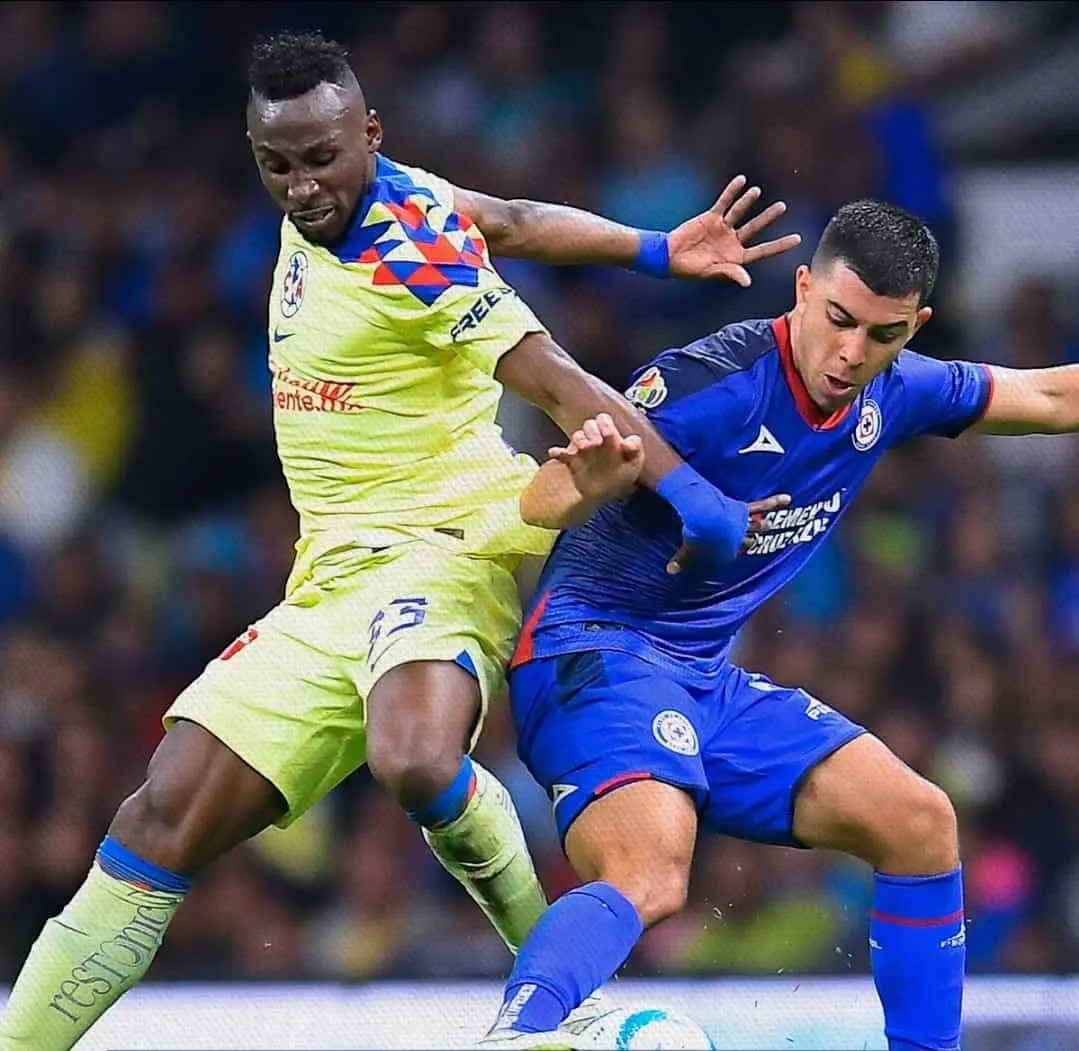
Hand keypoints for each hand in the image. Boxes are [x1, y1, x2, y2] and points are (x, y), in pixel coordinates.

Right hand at [547, 414, 643, 507]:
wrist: (598, 497)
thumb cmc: (616, 481)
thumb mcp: (632, 467)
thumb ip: (635, 451)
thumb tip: (630, 442)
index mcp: (611, 439)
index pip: (605, 422)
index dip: (606, 424)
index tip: (608, 433)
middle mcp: (596, 441)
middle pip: (591, 425)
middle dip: (593, 430)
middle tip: (596, 443)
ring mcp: (582, 450)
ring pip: (578, 436)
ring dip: (580, 439)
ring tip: (584, 448)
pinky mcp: (570, 460)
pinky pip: (561, 453)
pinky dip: (558, 452)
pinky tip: (555, 452)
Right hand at [667, 175, 802, 286]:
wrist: (669, 257)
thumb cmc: (689, 270)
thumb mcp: (711, 273)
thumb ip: (730, 273)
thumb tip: (747, 281)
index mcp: (735, 258)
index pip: (762, 251)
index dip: (780, 245)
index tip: (797, 239)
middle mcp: (732, 242)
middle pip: (754, 228)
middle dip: (768, 218)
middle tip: (782, 207)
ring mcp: (722, 229)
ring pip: (740, 212)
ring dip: (748, 201)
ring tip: (757, 191)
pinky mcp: (710, 218)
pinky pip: (724, 202)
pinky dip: (732, 192)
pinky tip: (742, 181)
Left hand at [667, 492, 791, 574]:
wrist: (706, 516)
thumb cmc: (698, 535)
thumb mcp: (688, 549)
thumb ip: (681, 560)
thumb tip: (669, 571)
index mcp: (726, 552)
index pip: (729, 554)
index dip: (727, 553)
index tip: (726, 553)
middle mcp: (739, 539)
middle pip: (747, 541)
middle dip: (749, 542)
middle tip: (753, 541)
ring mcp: (743, 524)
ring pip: (758, 526)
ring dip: (765, 525)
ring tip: (773, 524)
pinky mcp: (744, 509)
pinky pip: (762, 505)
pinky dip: (775, 502)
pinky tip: (786, 498)